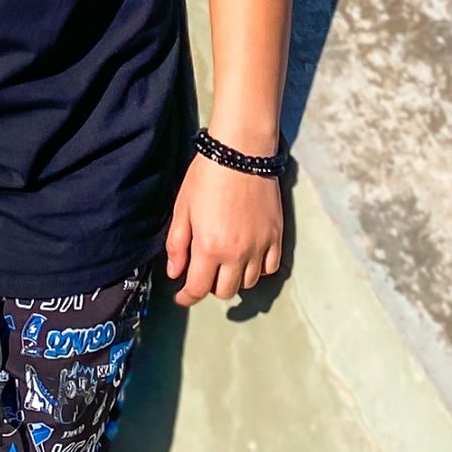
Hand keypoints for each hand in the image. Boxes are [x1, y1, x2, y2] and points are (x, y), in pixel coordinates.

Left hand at [164, 154, 281, 306]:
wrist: (241, 153)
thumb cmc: (206, 177)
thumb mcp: (182, 210)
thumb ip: (177, 245)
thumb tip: (174, 272)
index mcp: (209, 247)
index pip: (198, 289)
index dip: (186, 298)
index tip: (181, 297)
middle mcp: (237, 253)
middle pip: (225, 291)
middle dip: (209, 288)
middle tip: (202, 274)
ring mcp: (260, 246)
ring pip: (248, 282)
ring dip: (233, 279)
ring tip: (224, 264)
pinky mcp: (276, 236)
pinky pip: (269, 267)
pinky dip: (257, 269)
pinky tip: (247, 258)